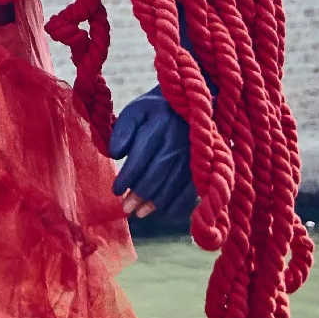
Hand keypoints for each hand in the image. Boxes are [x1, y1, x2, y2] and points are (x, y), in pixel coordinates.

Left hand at [108, 85, 194, 228]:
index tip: (116, 190)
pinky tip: (165, 211)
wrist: (190, 105)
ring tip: (140, 213)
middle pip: (157, 172)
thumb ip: (123, 130)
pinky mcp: (203, 165)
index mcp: (160, 123)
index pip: (141, 154)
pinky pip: (191, 189)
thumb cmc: (155, 111)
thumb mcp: (136, 111)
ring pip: (173, 184)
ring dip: (156, 202)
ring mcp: (194, 153)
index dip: (128, 175)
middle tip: (126, 208)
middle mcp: (179, 139)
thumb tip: (115, 154)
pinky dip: (179, 203)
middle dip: (140, 194)